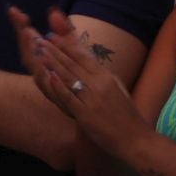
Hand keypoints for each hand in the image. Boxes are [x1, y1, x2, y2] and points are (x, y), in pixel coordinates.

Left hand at [11, 5, 147, 154]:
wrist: (135, 139)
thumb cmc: (126, 115)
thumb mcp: (117, 89)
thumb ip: (103, 76)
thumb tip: (91, 64)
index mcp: (107, 77)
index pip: (83, 57)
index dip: (66, 45)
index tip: (53, 36)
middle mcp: (99, 85)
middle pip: (73, 64)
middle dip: (55, 51)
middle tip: (40, 40)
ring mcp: (92, 99)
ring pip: (69, 77)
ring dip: (53, 63)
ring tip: (40, 53)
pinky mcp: (86, 115)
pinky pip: (70, 98)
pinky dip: (59, 87)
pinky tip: (49, 77)